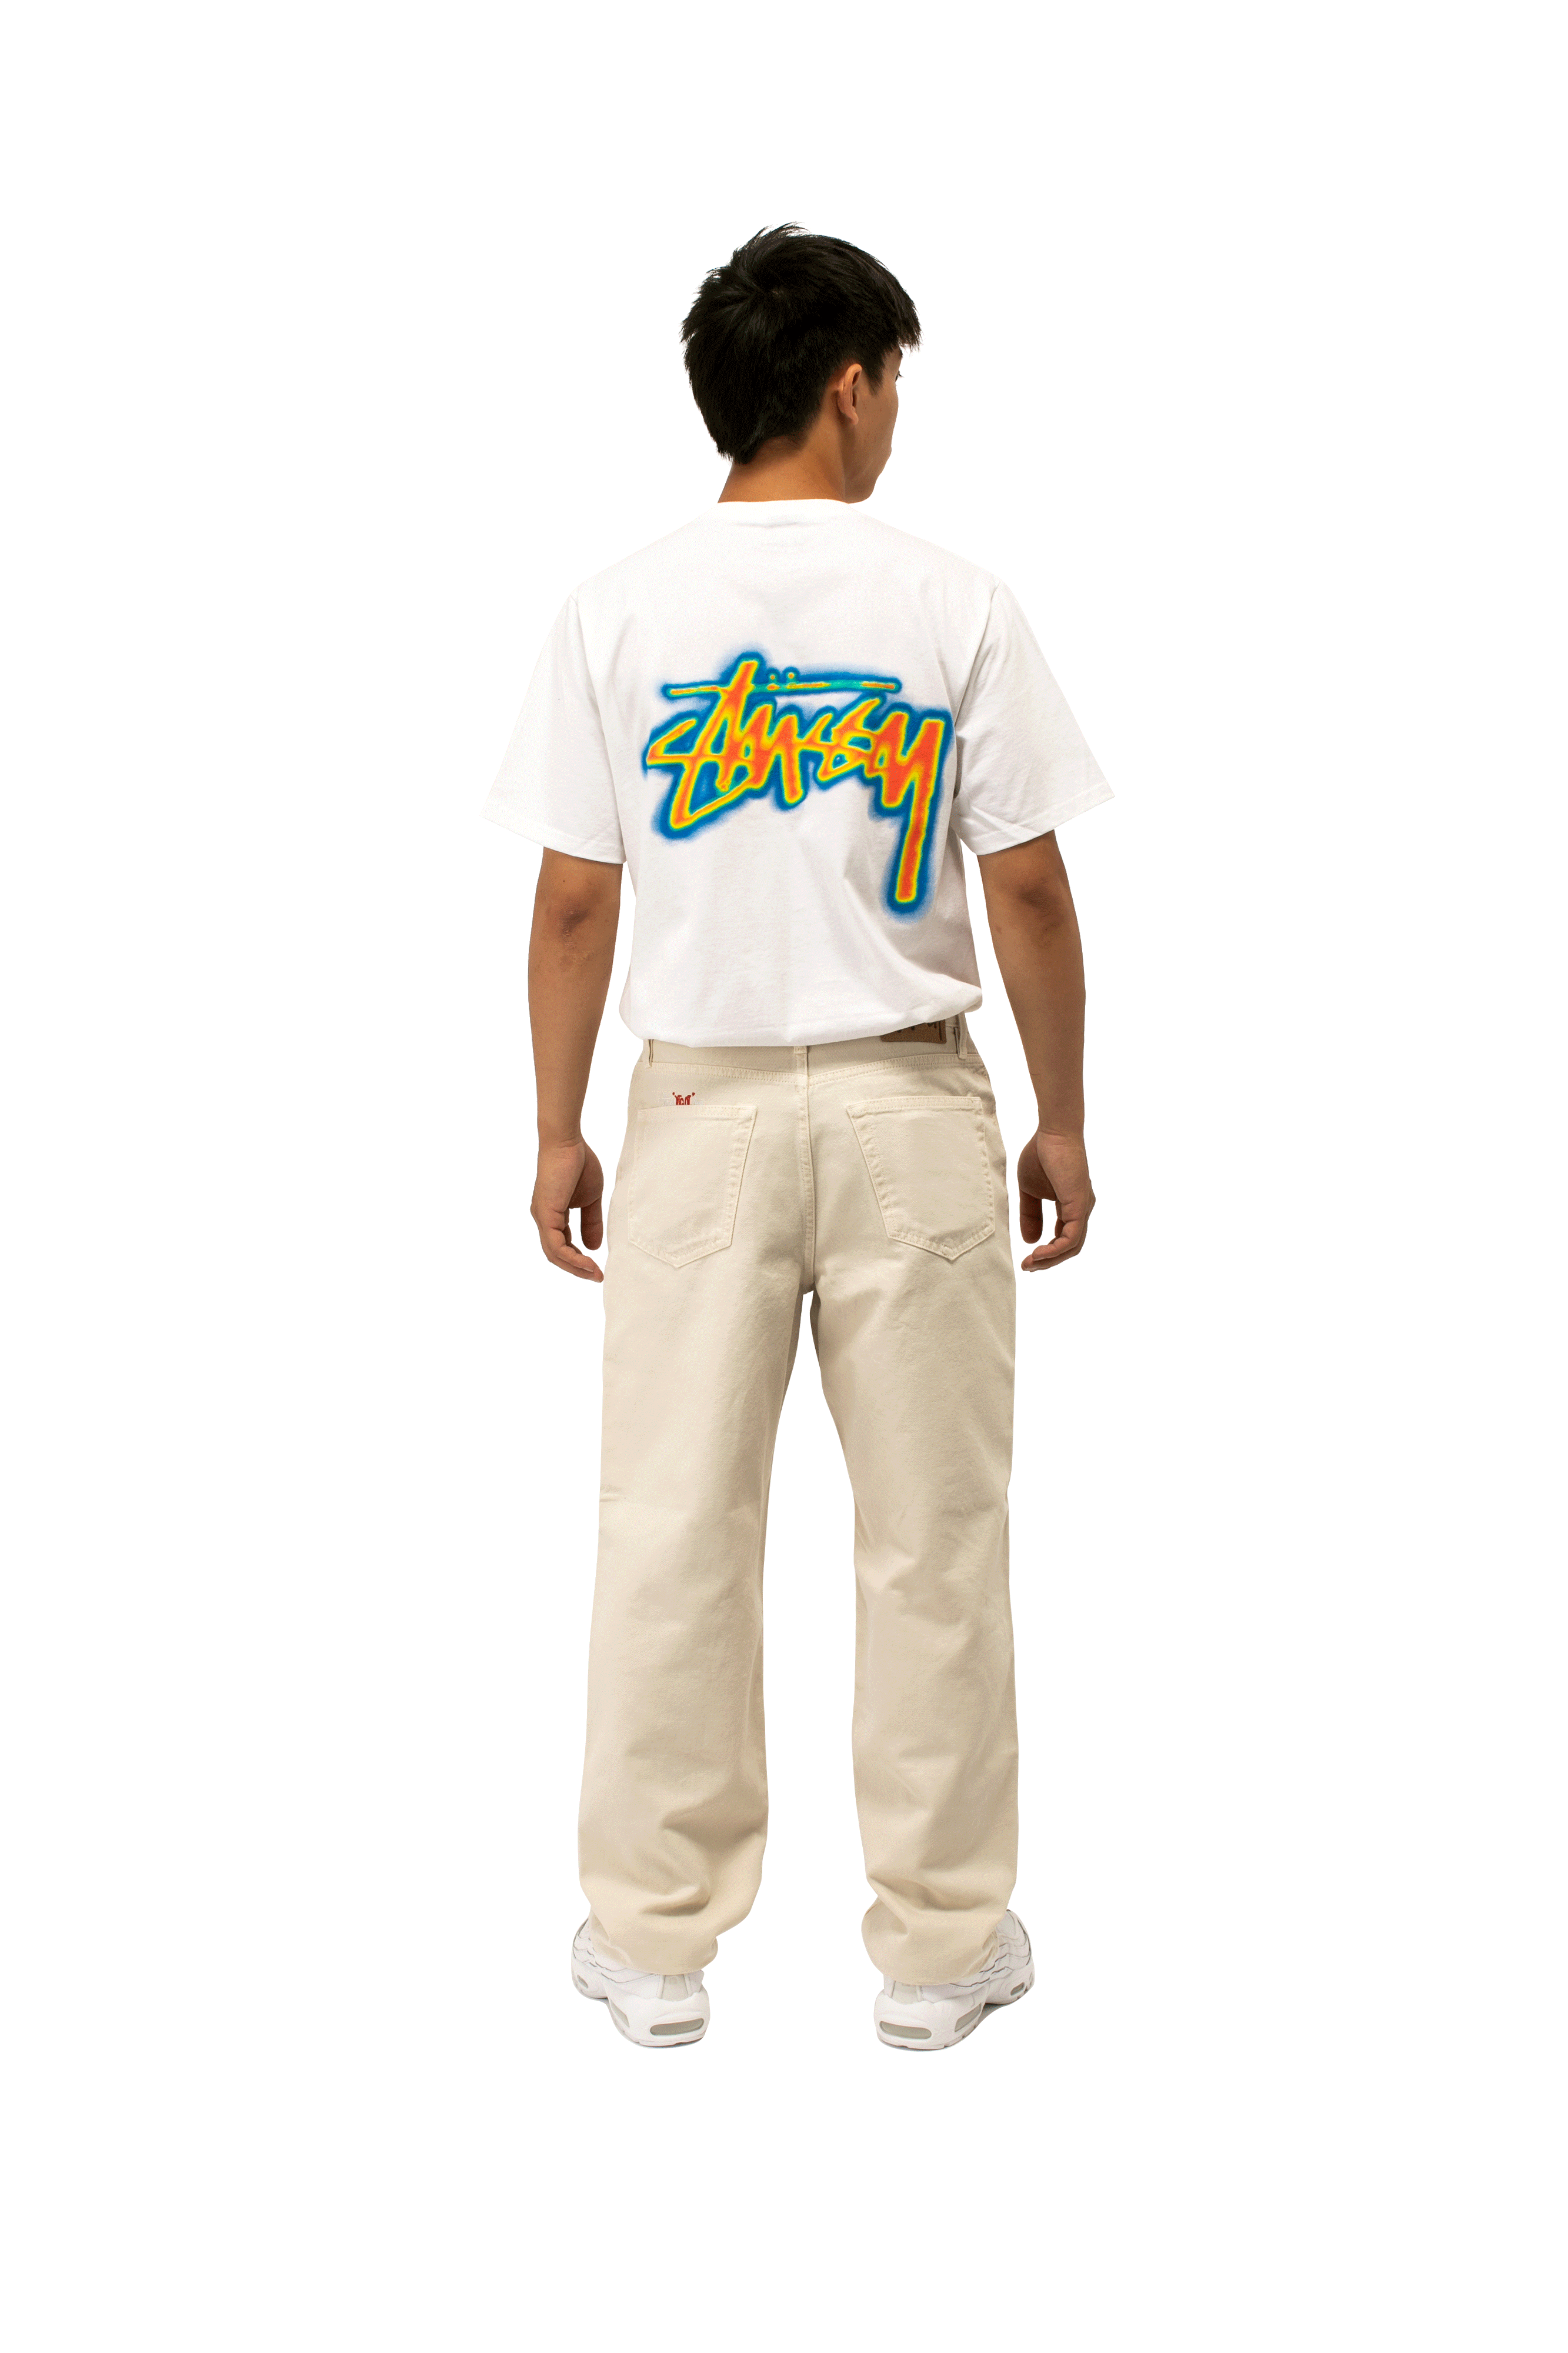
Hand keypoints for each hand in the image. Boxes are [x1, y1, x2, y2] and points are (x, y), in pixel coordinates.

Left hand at [531, 1138, 605, 1280]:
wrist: (567, 1143)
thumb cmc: (578, 1163)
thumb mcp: (590, 1199)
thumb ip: (591, 1222)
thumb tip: (593, 1247)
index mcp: (552, 1215)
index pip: (562, 1246)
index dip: (579, 1259)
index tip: (597, 1268)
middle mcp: (543, 1219)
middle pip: (556, 1255)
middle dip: (577, 1269)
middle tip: (597, 1277)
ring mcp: (542, 1218)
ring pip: (554, 1254)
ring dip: (575, 1267)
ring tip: (595, 1273)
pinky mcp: (545, 1214)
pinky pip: (555, 1245)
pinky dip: (571, 1257)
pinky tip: (587, 1262)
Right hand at [1017, 1130, 1094, 1271]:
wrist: (1053, 1132)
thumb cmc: (1042, 1154)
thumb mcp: (1030, 1191)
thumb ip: (1030, 1215)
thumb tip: (1030, 1241)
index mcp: (1071, 1206)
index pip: (1064, 1237)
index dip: (1047, 1252)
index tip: (1028, 1259)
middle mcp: (1081, 1209)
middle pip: (1070, 1247)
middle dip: (1048, 1261)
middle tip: (1028, 1267)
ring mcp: (1083, 1208)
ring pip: (1073, 1247)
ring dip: (1051, 1259)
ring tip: (1031, 1264)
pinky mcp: (1080, 1206)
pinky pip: (1071, 1238)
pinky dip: (1055, 1250)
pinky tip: (1038, 1253)